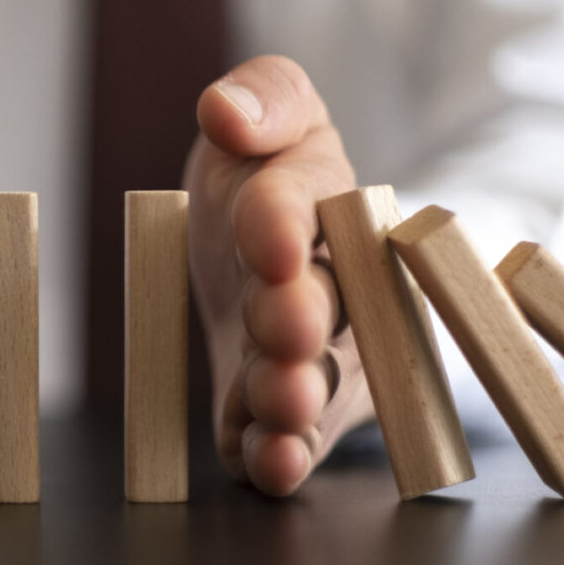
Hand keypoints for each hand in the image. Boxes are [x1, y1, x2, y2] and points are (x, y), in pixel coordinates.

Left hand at [184, 55, 374, 494]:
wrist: (258, 249)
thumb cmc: (266, 174)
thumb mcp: (268, 113)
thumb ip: (262, 98)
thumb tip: (224, 107)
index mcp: (330, 201)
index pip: (310, 201)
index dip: (284, 218)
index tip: (265, 235)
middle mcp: (339, 285)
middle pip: (328, 304)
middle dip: (303, 317)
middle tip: (287, 328)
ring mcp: (321, 356)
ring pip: (315, 379)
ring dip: (295, 395)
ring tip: (280, 404)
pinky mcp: (293, 413)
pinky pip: (290, 438)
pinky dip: (281, 455)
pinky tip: (269, 466)